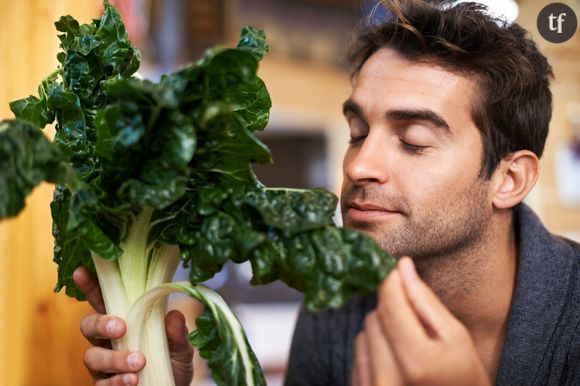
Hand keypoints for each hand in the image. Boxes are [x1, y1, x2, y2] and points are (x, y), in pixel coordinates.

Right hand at [74, 267, 193, 385]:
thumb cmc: (173, 361)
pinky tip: (133, 381)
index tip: (82, 271)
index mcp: (123, 319)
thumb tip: (174, 316)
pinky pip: (101, 384)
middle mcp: (107, 340)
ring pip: (92, 356)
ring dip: (115, 358)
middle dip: (101, 323)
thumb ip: (177, 333)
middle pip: (88, 325)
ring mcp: (103, 364)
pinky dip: (117, 381)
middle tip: (121, 327)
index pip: (103, 299)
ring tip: (139, 362)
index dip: (90, 285)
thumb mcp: (181, 347)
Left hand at [351, 257, 490, 385]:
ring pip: (364, 333)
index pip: (390, 305)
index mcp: (415, 362)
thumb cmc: (464, 376)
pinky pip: (358, 354)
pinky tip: (396, 359)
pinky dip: (374, 348)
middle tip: (416, 321)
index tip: (398, 268)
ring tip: (408, 344)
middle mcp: (386, 380)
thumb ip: (425, 301)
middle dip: (393, 309)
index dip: (392, 281)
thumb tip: (403, 266)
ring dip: (382, 329)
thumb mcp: (456, 337)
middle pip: (375, 317)